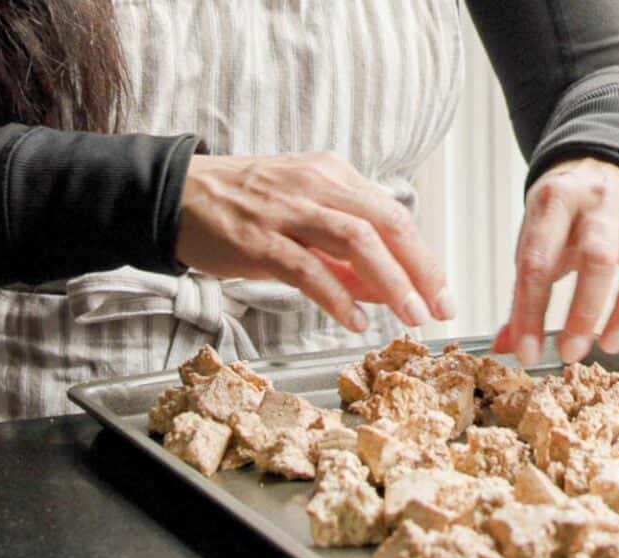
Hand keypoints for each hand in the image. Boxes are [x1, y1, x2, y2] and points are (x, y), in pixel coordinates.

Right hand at [175, 151, 454, 332]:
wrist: (174, 194)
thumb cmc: (245, 209)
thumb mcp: (305, 221)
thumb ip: (347, 257)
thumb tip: (389, 292)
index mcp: (333, 176)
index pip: (394, 216)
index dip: (425, 258)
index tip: (444, 294)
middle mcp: (317, 185)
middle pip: (386, 223)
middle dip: (421, 269)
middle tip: (440, 308)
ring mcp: (287, 210)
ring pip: (355, 240)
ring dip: (390, 282)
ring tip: (410, 317)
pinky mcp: (258, 238)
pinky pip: (307, 268)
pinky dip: (337, 296)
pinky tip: (355, 321)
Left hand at [492, 157, 618, 364]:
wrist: (604, 163)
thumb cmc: (565, 211)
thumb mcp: (534, 237)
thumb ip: (522, 291)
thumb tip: (507, 345)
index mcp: (556, 200)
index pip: (539, 261)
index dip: (530, 312)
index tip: (528, 352)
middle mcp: (600, 200)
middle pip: (598, 258)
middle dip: (584, 313)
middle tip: (572, 352)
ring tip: (611, 344)